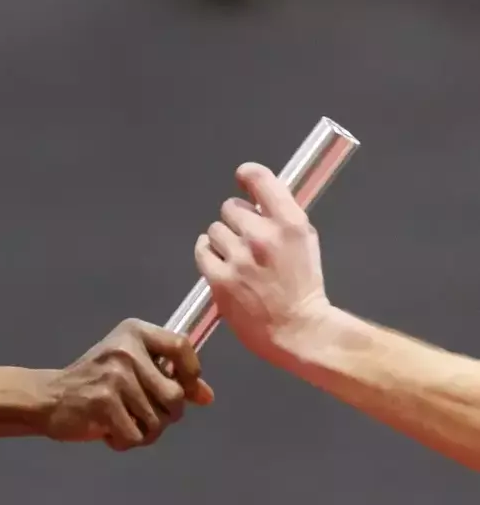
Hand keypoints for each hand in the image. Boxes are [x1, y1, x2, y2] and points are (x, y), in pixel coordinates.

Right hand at [45, 319, 213, 449]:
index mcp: (134, 334)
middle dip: (166, 415)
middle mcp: (126, 350)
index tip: (185, 388)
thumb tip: (206, 396)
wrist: (47, 397)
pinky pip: (136, 436)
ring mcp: (115, 377)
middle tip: (144, 416)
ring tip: (124, 423)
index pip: (181, 346)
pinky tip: (110, 432)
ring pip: (157, 420)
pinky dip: (125, 441)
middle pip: (175, 395)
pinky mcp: (104, 403)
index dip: (191, 373)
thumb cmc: (93, 382)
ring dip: (145, 432)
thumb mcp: (131, 369)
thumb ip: (169, 378)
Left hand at [194, 163, 331, 361]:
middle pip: (231, 207)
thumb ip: (281, 217)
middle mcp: (262, 235)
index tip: (243, 180)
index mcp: (290, 223)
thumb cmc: (303, 286)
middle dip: (237, 221)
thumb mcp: (304, 241)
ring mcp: (239, 257)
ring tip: (237, 259)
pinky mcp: (219, 278)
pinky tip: (221, 264)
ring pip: (214, 230)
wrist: (298, 329)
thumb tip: (257, 198)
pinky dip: (208, 254)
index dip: (248, 175)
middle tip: (247, 241)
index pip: (260, 179)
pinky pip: (202, 250)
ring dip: (222, 241)